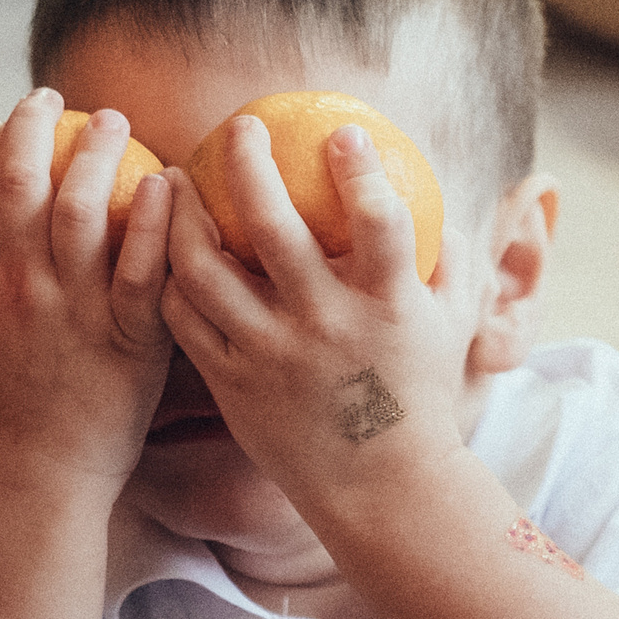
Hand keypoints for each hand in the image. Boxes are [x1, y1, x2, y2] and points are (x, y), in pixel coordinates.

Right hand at [0, 90, 174, 498]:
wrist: (37, 485)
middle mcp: (15, 292)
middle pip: (17, 183)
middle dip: (29, 127)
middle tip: (52, 98)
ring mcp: (73, 311)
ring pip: (81, 209)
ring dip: (96, 154)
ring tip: (115, 122)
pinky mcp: (129, 335)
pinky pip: (146, 264)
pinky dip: (154, 217)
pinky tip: (167, 180)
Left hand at [160, 119, 470, 512]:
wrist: (382, 489)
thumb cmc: (420, 400)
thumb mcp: (452, 325)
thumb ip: (451, 262)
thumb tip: (447, 203)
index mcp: (388, 302)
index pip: (378, 219)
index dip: (359, 170)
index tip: (342, 131)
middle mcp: (326, 322)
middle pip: (272, 226)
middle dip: (249, 163)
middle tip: (241, 128)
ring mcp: (272, 354)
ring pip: (204, 269)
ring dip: (185, 215)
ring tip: (180, 182)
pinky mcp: (233, 384)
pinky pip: (187, 319)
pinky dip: (171, 278)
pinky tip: (166, 250)